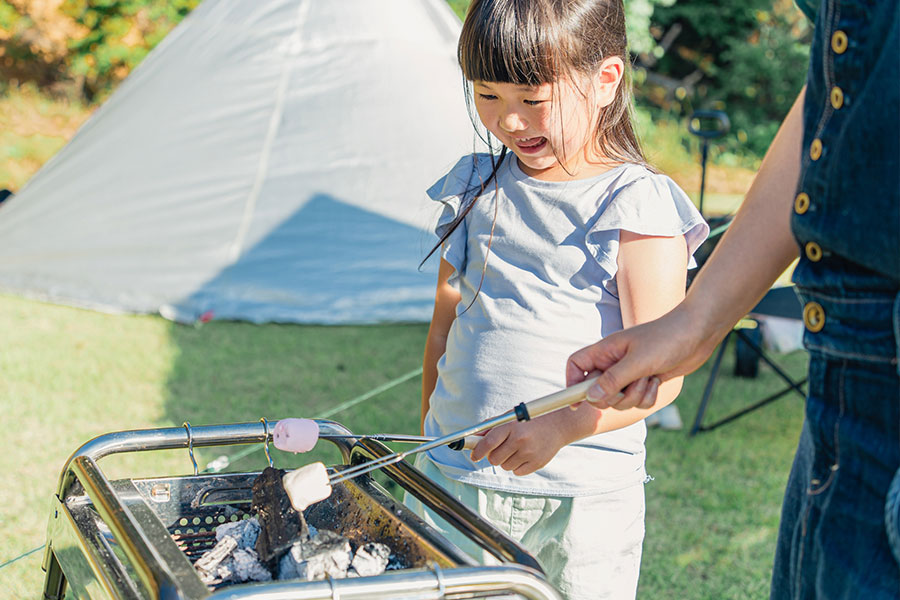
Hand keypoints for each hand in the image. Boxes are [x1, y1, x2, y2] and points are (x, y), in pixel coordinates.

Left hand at [470, 415, 570, 475]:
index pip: (488, 442)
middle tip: (499, 450)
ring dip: (506, 460)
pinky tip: (524, 455)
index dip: (477, 451)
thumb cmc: (531, 420)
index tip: (474, 456)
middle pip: (494, 458)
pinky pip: (517, 472)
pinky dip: (517, 466)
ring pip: (505, 466)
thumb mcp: (511, 417)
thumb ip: (492, 426)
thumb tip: (474, 436)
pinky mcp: (537, 463)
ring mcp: (529, 452)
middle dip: (492, 456)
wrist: (558, 425)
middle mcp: (520, 439)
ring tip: (516, 449)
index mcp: (512, 426)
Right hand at [566, 307, 720, 410]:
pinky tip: (658, 381)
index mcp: (605, 351)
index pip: (576, 366)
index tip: (575, 403)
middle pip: (597, 391)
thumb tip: (590, 397)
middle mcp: (614, 363)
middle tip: (629, 386)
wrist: (697, 333)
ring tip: (649, 378)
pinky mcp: (644, 381)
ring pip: (620, 400)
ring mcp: (629, 373)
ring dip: (635, 396)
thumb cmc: (666, 339)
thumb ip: (613, 380)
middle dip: (614, 396)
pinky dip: (647, 397)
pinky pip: (637, 401)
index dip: (572, 384)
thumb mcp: (638, 362)